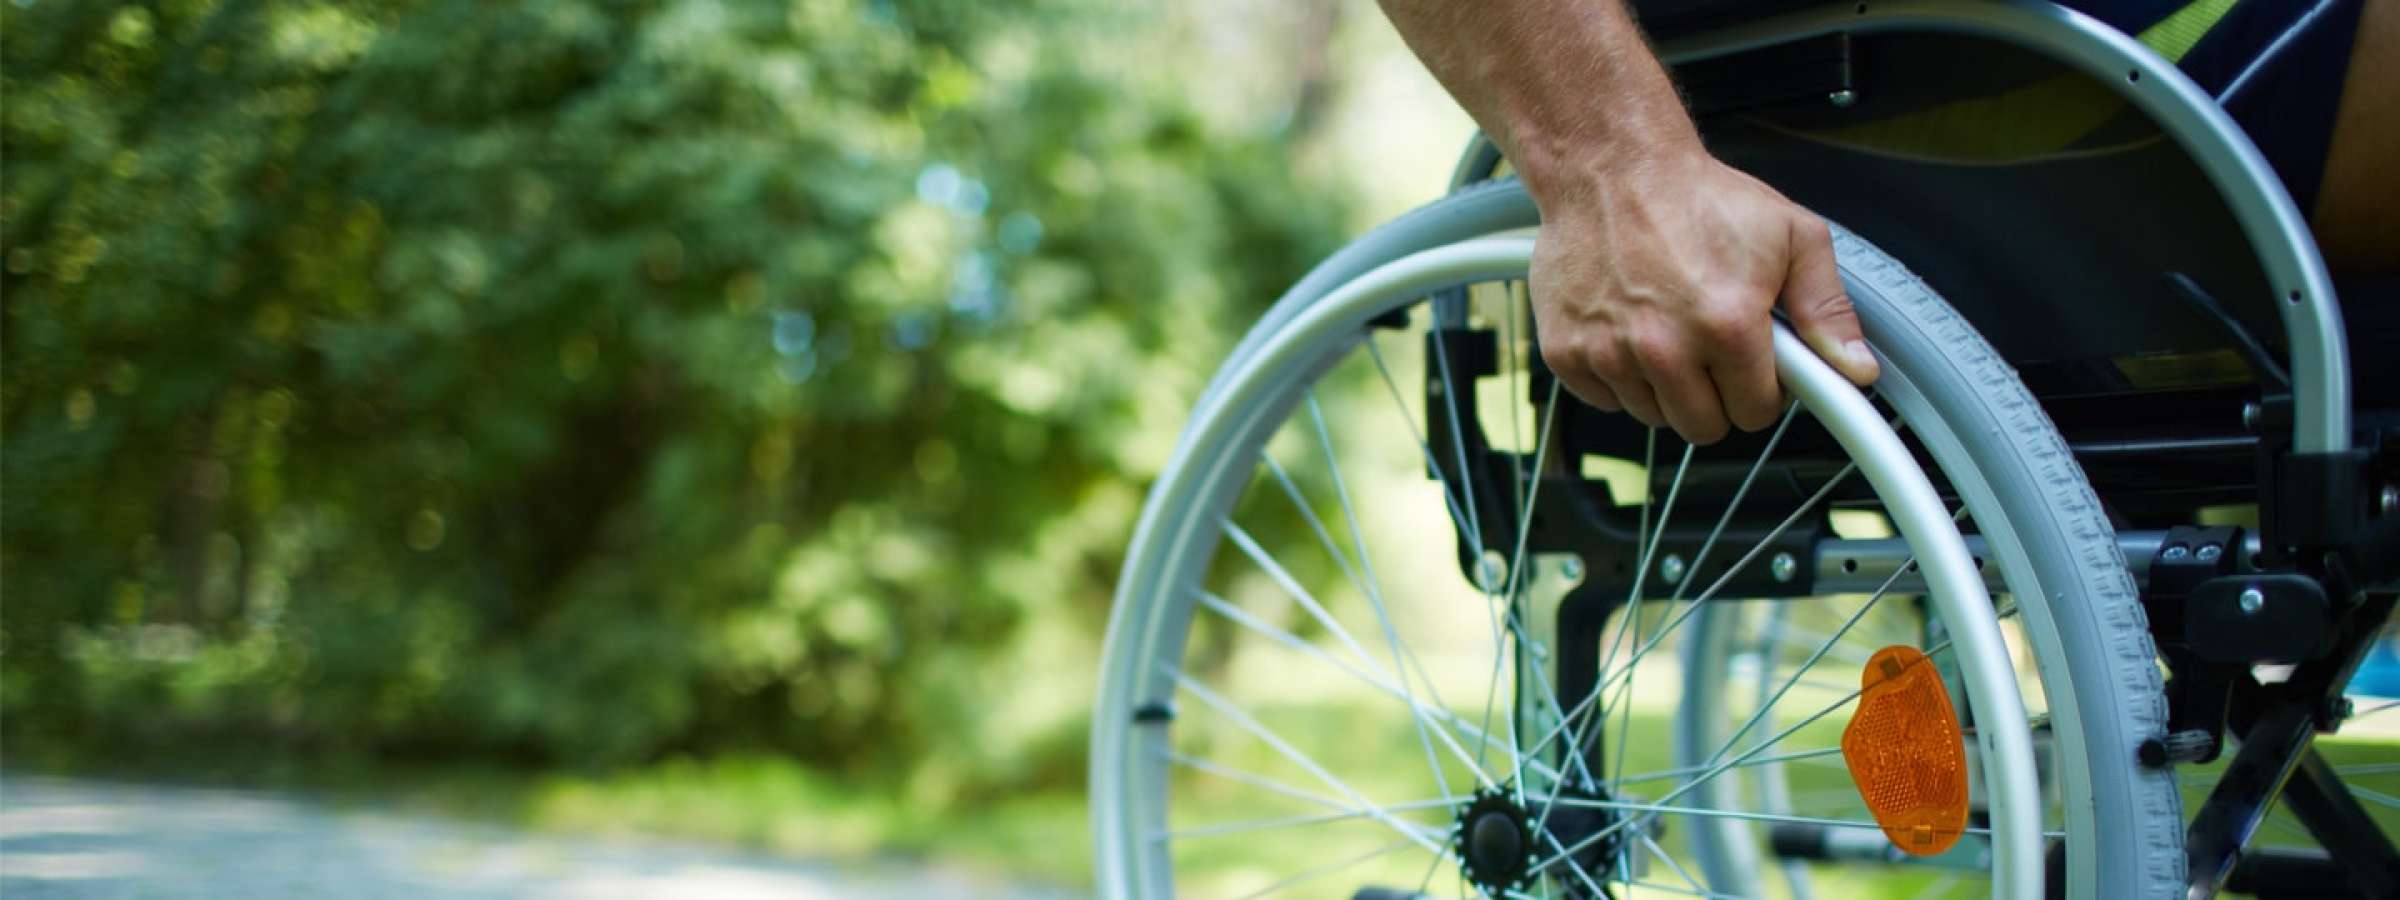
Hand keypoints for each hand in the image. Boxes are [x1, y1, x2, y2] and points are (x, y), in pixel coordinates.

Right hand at [1529, 150, 1879, 443]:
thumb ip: (1827, 309)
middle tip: (1712, 351)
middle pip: (1702, 428)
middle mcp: (1664, 346)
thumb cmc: (1695, 196)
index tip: (1754, 368)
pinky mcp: (1566, 352)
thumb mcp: (1791, 236)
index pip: (1754, 413)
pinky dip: (1618, 376)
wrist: (1611, 166)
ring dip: (1665, 387)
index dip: (1761, 391)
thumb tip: (1856, 369)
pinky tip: (1628, 332)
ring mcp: (1609, 353)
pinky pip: (1603, 400)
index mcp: (1726, 324)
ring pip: (1652, 417)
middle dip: (1716, 398)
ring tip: (1668, 330)